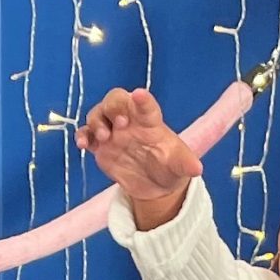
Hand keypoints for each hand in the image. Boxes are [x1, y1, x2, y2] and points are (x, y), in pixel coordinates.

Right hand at [77, 88, 201, 210]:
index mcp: (150, 122)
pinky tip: (83, 145)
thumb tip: (197, 169)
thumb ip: (185, 164)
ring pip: (98, 114)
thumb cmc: (169, 167)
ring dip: (96, 121)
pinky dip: (82, 136)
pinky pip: (86, 134)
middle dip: (113, 106)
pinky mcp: (100, 146)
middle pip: (116, 100)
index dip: (143, 99)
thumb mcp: (179, 167)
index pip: (146, 105)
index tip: (139, 94)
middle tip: (118, 123)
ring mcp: (113, 132)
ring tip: (103, 138)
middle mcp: (130, 122)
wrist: (154, 184)